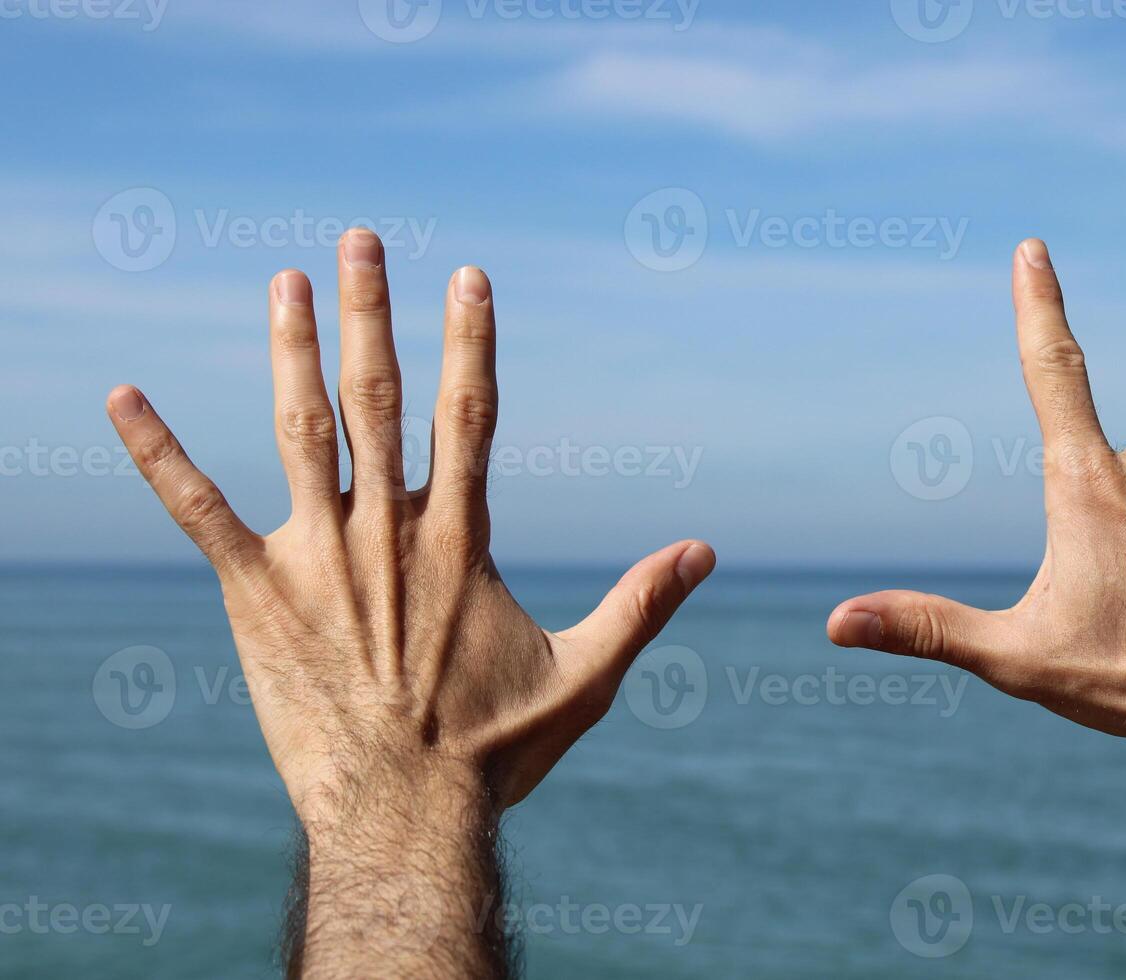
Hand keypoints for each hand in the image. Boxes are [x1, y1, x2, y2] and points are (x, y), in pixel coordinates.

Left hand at [106, 229, 715, 973]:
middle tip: (359, 239)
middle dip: (370, 313)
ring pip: (300, 431)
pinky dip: (158, 452)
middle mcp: (387, 530)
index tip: (467, 276)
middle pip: (380, 399)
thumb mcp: (586, 675)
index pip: (471, 416)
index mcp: (459, 540)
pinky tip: (121, 398)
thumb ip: (641, 603)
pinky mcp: (254, 595)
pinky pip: (197, 511)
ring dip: (290, 350)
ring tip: (282, 278)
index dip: (471, 341)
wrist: (403, 816)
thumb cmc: (496, 750)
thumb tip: (706, 551)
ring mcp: (316, 557)